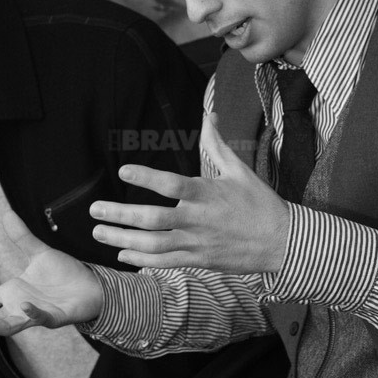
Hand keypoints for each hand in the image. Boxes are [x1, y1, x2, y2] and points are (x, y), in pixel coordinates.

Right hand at [0, 211, 103, 335]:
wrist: (92, 285)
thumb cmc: (65, 274)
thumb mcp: (39, 252)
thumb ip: (21, 237)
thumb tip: (6, 214)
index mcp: (12, 292)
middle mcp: (19, 306)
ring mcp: (35, 314)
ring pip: (7, 325)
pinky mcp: (54, 318)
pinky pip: (40, 317)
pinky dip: (32, 313)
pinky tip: (23, 306)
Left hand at [90, 112, 289, 272]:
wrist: (283, 242)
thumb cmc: (260, 203)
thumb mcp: (240, 170)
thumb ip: (217, 144)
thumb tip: (209, 114)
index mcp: (207, 194)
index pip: (171, 185)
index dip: (146, 178)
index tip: (123, 171)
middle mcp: (198, 220)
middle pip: (152, 220)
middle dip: (120, 215)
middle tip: (94, 210)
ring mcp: (197, 243)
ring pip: (153, 245)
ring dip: (122, 239)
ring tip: (99, 232)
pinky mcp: (199, 261)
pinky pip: (165, 263)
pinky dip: (141, 261)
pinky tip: (122, 254)